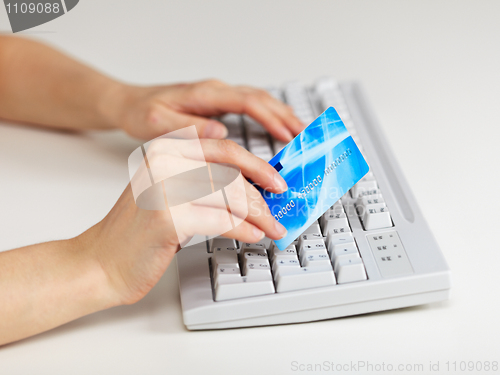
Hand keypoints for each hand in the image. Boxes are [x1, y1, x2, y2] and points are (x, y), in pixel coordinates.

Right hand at [85, 138, 287, 305]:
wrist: (103, 261)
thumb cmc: (141, 231)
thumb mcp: (171, 192)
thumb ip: (203, 181)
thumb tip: (250, 187)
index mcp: (167, 149)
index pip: (224, 149)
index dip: (256, 166)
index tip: (275, 182)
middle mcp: (164, 161)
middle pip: (231, 174)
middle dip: (260, 198)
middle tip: (276, 215)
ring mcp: (165, 186)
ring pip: (230, 197)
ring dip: (258, 217)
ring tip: (270, 229)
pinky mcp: (168, 216)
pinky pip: (221, 220)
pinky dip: (243, 230)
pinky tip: (252, 236)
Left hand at [116, 80, 303, 141]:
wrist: (130, 103)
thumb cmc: (141, 113)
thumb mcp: (157, 124)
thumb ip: (188, 128)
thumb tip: (221, 134)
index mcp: (204, 94)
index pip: (246, 102)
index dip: (269, 118)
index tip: (286, 135)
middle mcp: (215, 91)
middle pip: (260, 98)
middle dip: (285, 116)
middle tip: (306, 135)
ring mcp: (219, 95)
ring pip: (259, 99)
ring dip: (281, 114)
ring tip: (301, 132)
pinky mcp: (218, 103)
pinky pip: (252, 105)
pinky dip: (270, 115)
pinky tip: (279, 126)